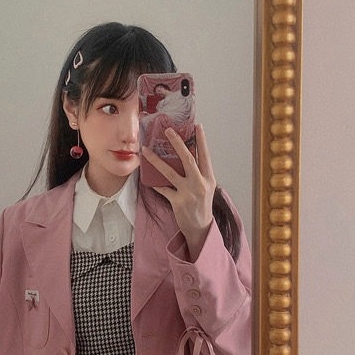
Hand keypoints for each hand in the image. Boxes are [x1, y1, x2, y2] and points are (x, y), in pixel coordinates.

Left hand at [142, 114, 215, 255]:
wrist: (201, 228)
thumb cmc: (202, 205)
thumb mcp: (206, 187)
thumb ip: (199, 172)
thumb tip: (187, 155)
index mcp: (208, 178)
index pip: (205, 155)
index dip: (202, 141)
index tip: (198, 126)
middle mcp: (199, 184)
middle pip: (188, 159)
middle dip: (177, 143)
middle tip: (168, 130)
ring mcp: (188, 193)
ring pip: (170, 172)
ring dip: (156, 160)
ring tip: (145, 150)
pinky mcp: (178, 202)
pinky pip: (163, 189)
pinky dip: (155, 183)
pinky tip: (148, 178)